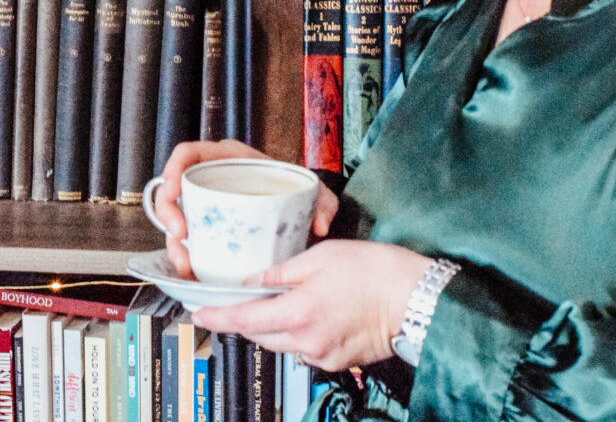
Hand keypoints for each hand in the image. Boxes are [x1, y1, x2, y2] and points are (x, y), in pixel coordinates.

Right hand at [152, 140, 339, 276]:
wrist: (298, 208)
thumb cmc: (297, 189)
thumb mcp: (312, 190)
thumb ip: (323, 202)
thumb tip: (320, 226)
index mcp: (228, 158)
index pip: (189, 153)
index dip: (173, 168)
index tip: (173, 189)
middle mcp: (211, 180)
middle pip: (171, 190)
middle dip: (168, 214)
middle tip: (181, 235)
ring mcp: (205, 206)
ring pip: (175, 221)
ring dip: (175, 245)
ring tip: (187, 264)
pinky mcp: (206, 230)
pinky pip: (187, 243)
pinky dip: (185, 258)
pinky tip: (193, 272)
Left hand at [191, 239, 433, 371]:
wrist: (413, 297)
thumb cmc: (373, 270)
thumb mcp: (322, 257)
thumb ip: (283, 272)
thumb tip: (254, 281)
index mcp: (298, 312)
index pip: (245, 320)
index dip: (218, 317)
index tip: (198, 313)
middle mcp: (305, 341)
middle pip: (260, 335)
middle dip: (247, 318)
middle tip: (239, 299)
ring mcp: (321, 355)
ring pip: (282, 343)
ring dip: (273, 325)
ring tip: (280, 300)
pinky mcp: (336, 361)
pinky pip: (304, 349)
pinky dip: (298, 333)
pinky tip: (310, 312)